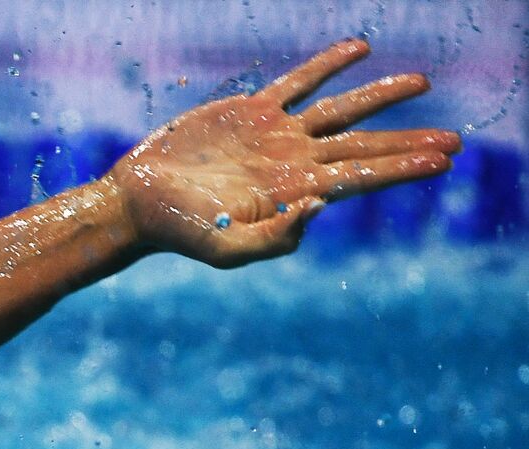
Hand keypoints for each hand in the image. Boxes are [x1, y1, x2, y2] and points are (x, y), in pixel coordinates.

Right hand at [108, 39, 460, 267]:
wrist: (141, 202)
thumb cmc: (181, 233)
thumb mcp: (228, 250)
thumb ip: (276, 238)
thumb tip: (321, 203)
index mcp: (295, 193)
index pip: (362, 176)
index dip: (403, 167)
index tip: (443, 161)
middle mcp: (294, 162)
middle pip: (364, 145)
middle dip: (410, 142)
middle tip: (457, 141)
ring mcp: (276, 135)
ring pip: (341, 110)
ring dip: (382, 95)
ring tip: (422, 83)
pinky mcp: (252, 112)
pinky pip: (298, 82)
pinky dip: (328, 65)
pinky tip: (358, 49)